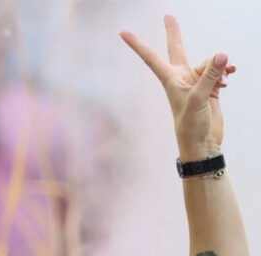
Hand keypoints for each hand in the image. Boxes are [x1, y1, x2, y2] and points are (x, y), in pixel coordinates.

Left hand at [120, 15, 235, 161]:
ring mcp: (195, 82)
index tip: (122, 33)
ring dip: (219, 68)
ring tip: (224, 79)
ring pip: (209, 63)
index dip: (137, 45)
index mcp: (170, 79)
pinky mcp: (209, 88)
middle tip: (167, 16)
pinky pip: (218, 72)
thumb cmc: (191, 124)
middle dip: (174, 33)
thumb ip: (210, 75)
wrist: (201, 143)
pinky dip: (225, 73)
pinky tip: (229, 77)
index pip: (151, 57)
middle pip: (178, 49)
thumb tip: (221, 54)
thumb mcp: (199, 98)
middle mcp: (181, 78)